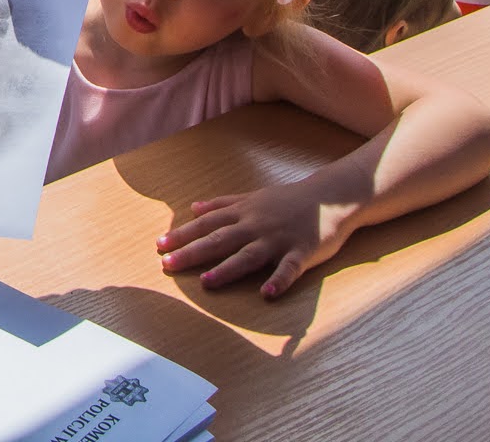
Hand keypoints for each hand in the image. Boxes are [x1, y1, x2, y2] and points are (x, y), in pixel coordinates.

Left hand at [157, 180, 364, 299]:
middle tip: (167, 265)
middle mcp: (256, 225)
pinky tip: (266, 294)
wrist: (330, 196)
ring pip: (249, 255)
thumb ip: (223, 204)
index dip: (183, 235)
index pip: (207, 224)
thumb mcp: (252, 197)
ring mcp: (278, 239)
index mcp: (244, 212)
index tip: (160, 246)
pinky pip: (289, 269)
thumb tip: (193, 207)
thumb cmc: (287, 200)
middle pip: (220, 239)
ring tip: (206, 281)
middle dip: (193, 252)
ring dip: (227, 269)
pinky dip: (278, 281)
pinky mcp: (302, 252)